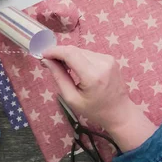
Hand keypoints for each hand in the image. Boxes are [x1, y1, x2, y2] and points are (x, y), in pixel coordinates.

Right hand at [42, 46, 156, 151]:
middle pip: (75, 50)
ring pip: (82, 51)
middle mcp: (102, 63)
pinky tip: (76, 68)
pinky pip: (90, 54)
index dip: (54, 51)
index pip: (70, 54)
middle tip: (48, 62)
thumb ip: (59, 77)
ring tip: (62, 67)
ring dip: (69, 56)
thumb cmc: (94, 110)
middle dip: (59, 53)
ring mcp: (108, 59)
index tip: (42, 54)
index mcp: (93, 75)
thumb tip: (47, 61)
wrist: (119, 111)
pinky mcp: (111, 59)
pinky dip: (80, 58)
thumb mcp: (72, 98)